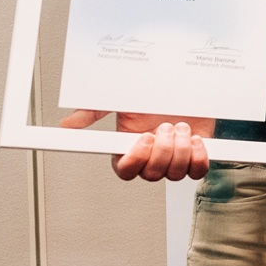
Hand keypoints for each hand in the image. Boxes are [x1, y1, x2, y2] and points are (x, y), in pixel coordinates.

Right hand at [59, 110, 212, 180]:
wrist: (186, 90)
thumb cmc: (155, 97)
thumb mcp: (121, 99)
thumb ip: (93, 112)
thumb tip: (67, 124)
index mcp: (129, 150)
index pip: (125, 171)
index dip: (136, 159)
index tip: (144, 137)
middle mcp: (150, 159)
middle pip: (152, 175)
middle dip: (161, 149)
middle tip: (165, 126)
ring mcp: (173, 161)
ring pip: (174, 174)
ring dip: (180, 149)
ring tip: (180, 127)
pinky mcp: (195, 158)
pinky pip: (197, 172)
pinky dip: (198, 157)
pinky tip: (196, 139)